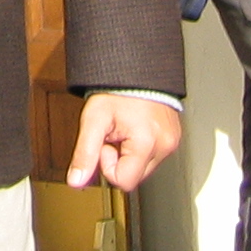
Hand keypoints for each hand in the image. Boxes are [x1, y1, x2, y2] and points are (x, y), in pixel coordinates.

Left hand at [67, 94, 182, 192]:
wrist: (135, 68)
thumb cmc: (116, 90)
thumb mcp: (94, 120)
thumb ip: (84, 153)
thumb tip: (76, 181)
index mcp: (146, 144)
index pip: (123, 181)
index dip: (108, 164)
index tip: (106, 142)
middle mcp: (164, 146)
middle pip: (135, 176)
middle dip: (120, 159)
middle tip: (115, 134)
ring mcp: (172, 142)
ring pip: (144, 168)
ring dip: (130, 154)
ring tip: (125, 130)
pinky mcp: (174, 137)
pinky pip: (154, 156)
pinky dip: (141, 147)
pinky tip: (135, 129)